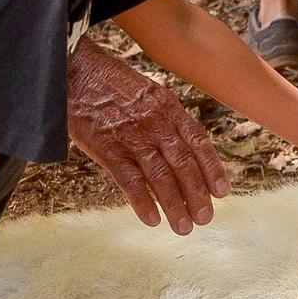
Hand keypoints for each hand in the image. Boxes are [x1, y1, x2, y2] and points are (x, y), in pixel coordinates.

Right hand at [67, 37, 229, 229]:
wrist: (75, 71)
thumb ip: (165, 117)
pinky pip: (129, 180)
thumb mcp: (147, 92)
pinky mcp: (106, 147)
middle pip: (183, 163)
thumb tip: (181, 147)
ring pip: (160, 176)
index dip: (212, 168)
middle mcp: (155, 122)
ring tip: (183, 227)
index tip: (221, 192)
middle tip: (205, 218)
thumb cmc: (111, 84)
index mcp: (168, 107)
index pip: (198, 141)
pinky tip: (152, 220)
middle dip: (197, 194)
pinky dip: (142, 202)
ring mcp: (131, 136)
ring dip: (175, 204)